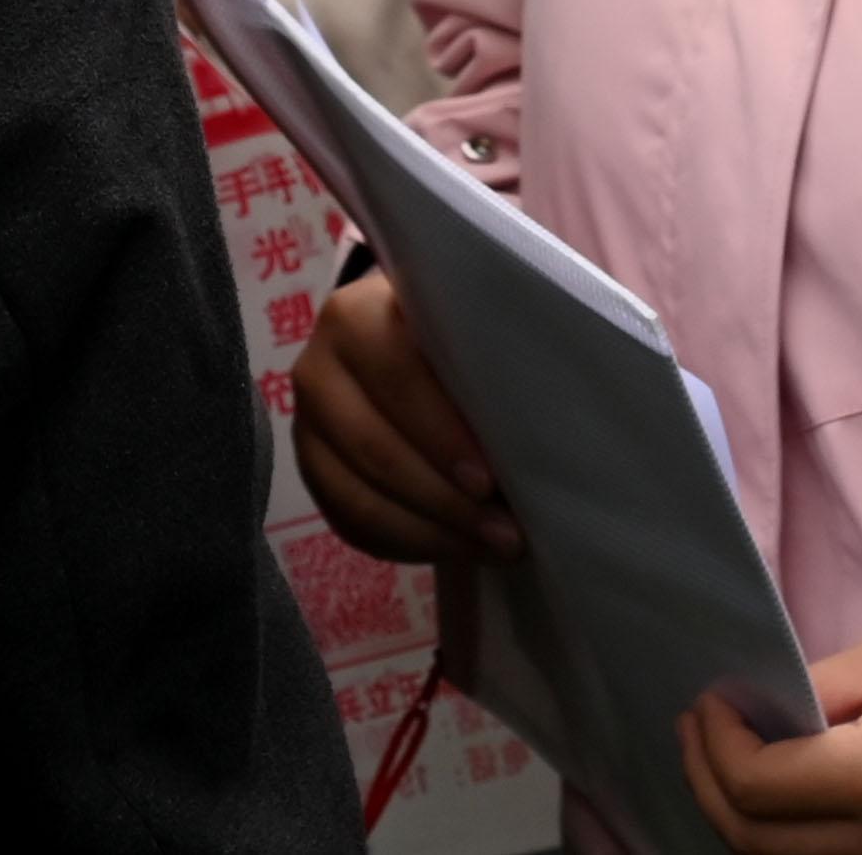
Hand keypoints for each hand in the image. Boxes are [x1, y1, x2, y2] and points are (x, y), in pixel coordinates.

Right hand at [291, 270, 521, 564]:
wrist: (412, 336)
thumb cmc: (467, 325)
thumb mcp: (479, 316)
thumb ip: (498, 346)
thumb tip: (552, 406)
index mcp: (358, 316)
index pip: (398, 381)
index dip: (442, 436)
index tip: (489, 480)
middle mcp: (319, 370)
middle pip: (375, 448)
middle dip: (445, 499)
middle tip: (507, 531)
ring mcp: (308, 426)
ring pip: (359, 495)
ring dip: (432, 530)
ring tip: (495, 546)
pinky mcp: (314, 471)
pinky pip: (350, 521)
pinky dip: (408, 541)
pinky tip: (458, 546)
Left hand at [681, 622, 861, 854]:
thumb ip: (819, 690)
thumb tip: (758, 714)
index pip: (758, 783)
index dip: (716, 743)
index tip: (707, 703)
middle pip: (754, 839)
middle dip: (711, 781)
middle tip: (699, 730)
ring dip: (743, 818)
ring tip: (728, 764)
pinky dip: (789, 841)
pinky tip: (780, 801)